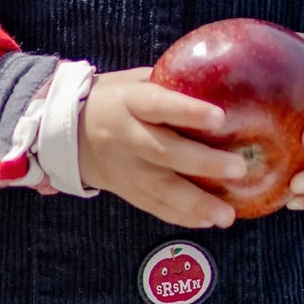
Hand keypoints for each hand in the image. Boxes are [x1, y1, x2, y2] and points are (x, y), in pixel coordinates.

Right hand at [78, 67, 245, 228]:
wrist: (65, 135)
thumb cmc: (110, 100)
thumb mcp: (132, 82)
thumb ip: (167, 83)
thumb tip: (214, 85)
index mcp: (127, 103)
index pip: (157, 105)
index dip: (187, 112)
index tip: (219, 118)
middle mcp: (125, 137)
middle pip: (164, 152)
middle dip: (203, 163)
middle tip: (238, 168)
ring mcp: (125, 169)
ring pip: (160, 189)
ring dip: (196, 204)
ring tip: (227, 215)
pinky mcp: (126, 191)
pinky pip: (154, 206)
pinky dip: (181, 217)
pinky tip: (207, 221)